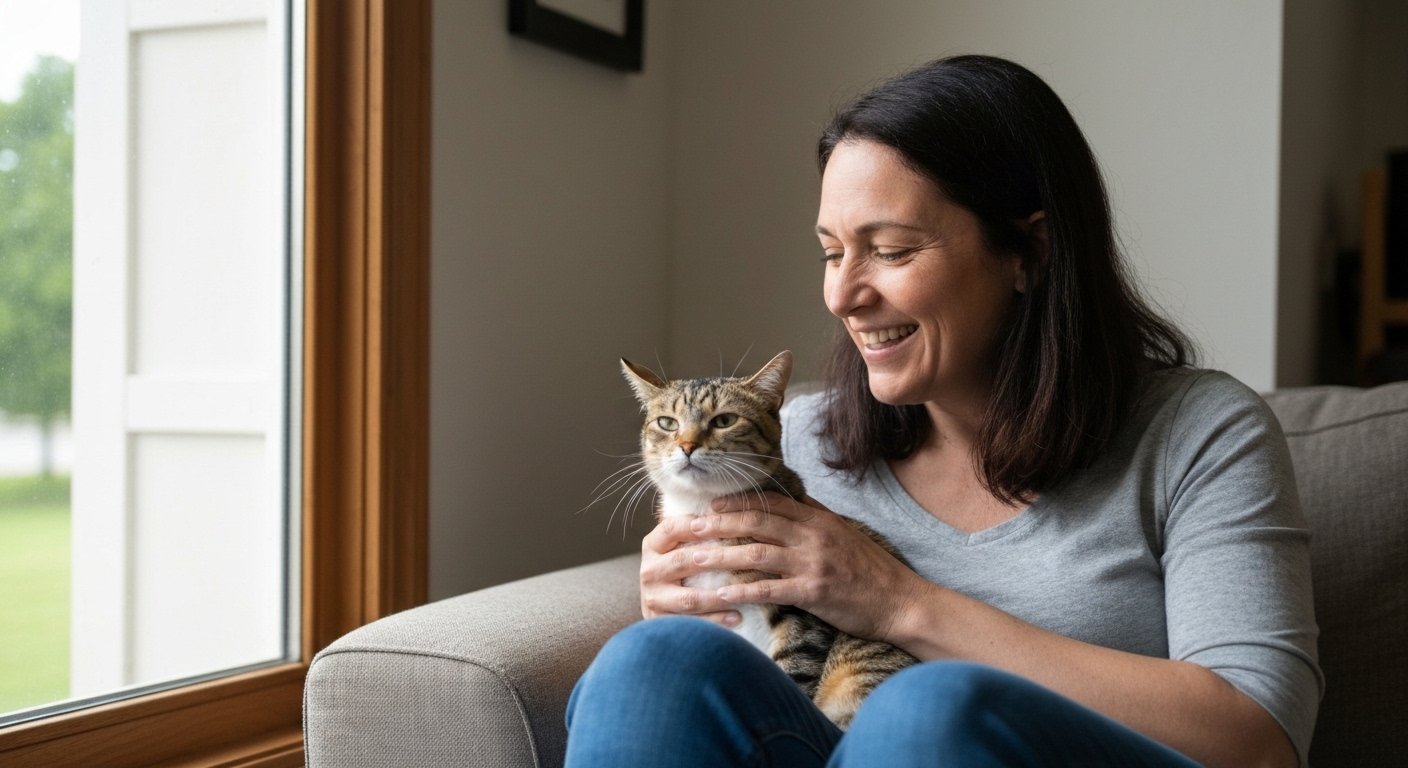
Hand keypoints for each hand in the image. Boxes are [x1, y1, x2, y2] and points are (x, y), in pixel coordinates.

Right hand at [638, 514, 742, 626]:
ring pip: (690, 597)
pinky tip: (737, 616)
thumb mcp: (680, 545)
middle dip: (715, 559)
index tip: (724, 522)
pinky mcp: (662, 622)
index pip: (672, 528)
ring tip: (744, 592)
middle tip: (745, 557)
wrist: (661, 606)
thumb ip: (698, 530)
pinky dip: (716, 620)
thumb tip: (735, 507)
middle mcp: (649, 570)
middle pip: (683, 561)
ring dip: (718, 595)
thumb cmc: (681, 568)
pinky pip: (693, 622)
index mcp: (653, 545)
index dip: (696, 524)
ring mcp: (654, 598)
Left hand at [687, 492, 928, 642]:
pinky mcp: (814, 592)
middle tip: (689, 526)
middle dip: (719, 523)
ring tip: (694, 558)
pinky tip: (720, 595)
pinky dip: (742, 590)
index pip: (772, 502)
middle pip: (757, 521)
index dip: (739, 502)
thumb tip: (788, 504)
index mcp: (819, 520)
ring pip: (757, 553)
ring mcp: (813, 563)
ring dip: (722, 555)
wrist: (900, 601)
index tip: (711, 505)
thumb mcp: (844, 535)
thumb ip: (814, 520)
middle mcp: (813, 536)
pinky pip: (770, 589)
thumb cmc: (870, 571)